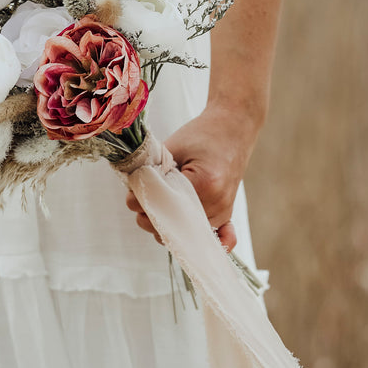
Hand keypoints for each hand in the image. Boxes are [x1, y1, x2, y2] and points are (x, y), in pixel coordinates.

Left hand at [125, 106, 259, 251]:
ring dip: (166, 226)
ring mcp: (224, 211)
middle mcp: (217, 203)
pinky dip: (202, 241)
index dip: (141, 202)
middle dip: (150, 216)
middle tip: (143, 197)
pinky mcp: (227, 213)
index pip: (162, 208)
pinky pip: (219, 239)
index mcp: (204, 184)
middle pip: (172, 228)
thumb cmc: (204, 134)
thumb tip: (134, 196)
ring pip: (185, 236)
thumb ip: (153, 172)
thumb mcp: (173, 147)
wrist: (233, 126)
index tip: (134, 192)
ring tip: (159, 204)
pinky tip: (189, 240)